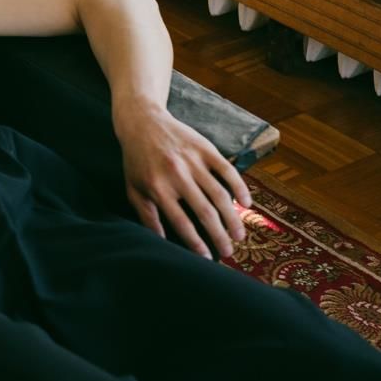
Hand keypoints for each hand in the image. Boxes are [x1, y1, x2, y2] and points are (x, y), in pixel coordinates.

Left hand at [115, 100, 251, 259]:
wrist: (142, 122)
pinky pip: (227, 170)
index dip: (196, 243)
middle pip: (204, 212)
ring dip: (232, 217)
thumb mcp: (133, 189)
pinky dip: (239, 187)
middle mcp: (177, 176)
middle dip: (219, 235)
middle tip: (230, 252)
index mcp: (158, 188)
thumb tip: (160, 242)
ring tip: (239, 235)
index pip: (181, 223)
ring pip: (219, 194)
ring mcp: (193, 161)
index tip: (207, 258)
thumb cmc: (136, 160)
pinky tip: (246, 204)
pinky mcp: (206, 149)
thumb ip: (147, 216)